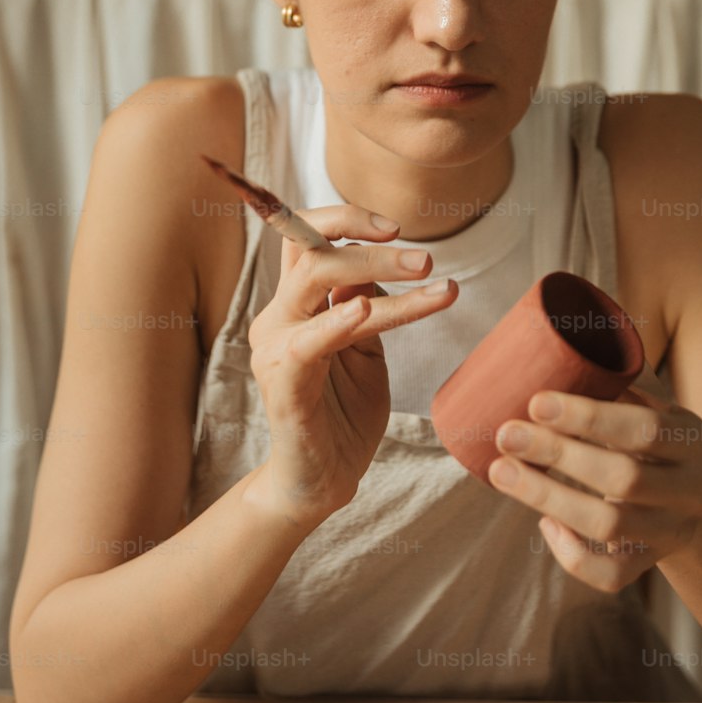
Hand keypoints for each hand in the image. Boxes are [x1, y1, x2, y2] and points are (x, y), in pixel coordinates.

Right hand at [247, 204, 457, 528]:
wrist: (323, 482)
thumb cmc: (344, 412)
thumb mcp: (366, 347)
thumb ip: (366, 303)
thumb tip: (377, 261)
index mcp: (296, 304)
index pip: (307, 237)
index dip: (347, 220)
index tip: (397, 227)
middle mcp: (279, 316)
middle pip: (312, 250)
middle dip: (372, 245)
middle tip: (425, 257)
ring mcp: (275, 348)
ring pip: (315, 282)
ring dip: (373, 270)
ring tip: (425, 272)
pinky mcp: (283, 385)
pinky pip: (305, 344)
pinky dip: (335, 322)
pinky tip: (365, 309)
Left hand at [487, 379, 701, 591]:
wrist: (689, 498)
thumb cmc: (649, 438)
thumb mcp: (648, 408)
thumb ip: (611, 391)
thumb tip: (543, 367)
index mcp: (695, 440)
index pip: (645, 428)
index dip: (588, 417)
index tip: (535, 403)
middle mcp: (694, 490)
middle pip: (624, 479)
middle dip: (558, 454)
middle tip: (506, 435)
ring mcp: (674, 533)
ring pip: (611, 526)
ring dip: (549, 497)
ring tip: (503, 472)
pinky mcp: (650, 565)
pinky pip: (610, 575)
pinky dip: (572, 554)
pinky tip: (545, 523)